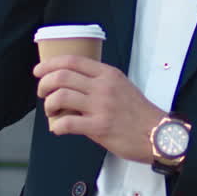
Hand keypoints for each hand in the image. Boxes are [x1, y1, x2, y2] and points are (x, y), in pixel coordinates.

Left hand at [33, 55, 163, 163]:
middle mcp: (103, 87)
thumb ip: (99, 82)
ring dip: (48, 105)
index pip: (72, 60)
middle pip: (62, 76)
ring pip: (60, 96)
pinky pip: (67, 123)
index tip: (39, 71)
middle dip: (44, 84)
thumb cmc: (139, 114)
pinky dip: (56, 126)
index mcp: (108, 74)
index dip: (50, 64)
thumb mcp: (121, 86)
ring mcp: (101, 106)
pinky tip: (58, 129)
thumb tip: (72, 85)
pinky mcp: (100, 127)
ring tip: (51, 112)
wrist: (157, 134)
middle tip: (42, 93)